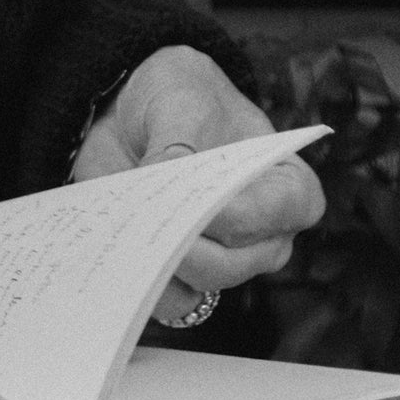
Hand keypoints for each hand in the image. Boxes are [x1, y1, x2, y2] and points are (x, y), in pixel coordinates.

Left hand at [72, 45, 324, 322]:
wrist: (136, 117)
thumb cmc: (180, 100)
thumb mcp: (179, 100)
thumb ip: (176, 140)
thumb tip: (160, 177)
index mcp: (288, 187)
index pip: (275, 214)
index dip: (231, 214)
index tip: (187, 199)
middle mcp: (264, 236)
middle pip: (230, 263)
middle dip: (180, 245)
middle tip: (139, 219)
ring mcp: (222, 261)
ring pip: (193, 288)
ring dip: (150, 264)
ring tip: (119, 228)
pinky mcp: (179, 275)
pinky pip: (161, 299)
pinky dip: (132, 281)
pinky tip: (111, 249)